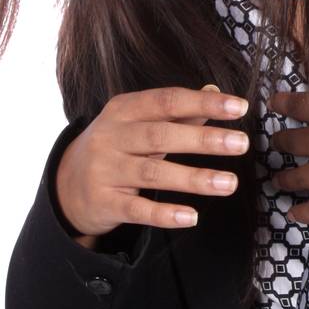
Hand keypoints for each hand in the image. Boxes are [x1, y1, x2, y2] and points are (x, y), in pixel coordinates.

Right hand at [55, 84, 249, 237]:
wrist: (67, 184)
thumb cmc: (116, 147)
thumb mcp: (139, 123)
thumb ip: (176, 111)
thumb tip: (214, 91)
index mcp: (123, 110)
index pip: (168, 100)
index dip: (204, 103)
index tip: (239, 107)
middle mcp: (112, 136)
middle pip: (161, 135)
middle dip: (203, 139)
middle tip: (241, 143)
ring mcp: (105, 170)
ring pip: (153, 173)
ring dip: (194, 179)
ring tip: (229, 183)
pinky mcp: (104, 202)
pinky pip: (137, 210)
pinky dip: (165, 214)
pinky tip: (192, 217)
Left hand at [267, 88, 308, 223]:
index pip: (296, 104)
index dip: (282, 104)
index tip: (273, 103)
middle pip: (290, 141)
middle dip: (280, 141)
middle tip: (274, 142)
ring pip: (296, 177)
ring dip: (284, 178)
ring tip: (277, 180)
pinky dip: (303, 213)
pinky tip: (294, 214)